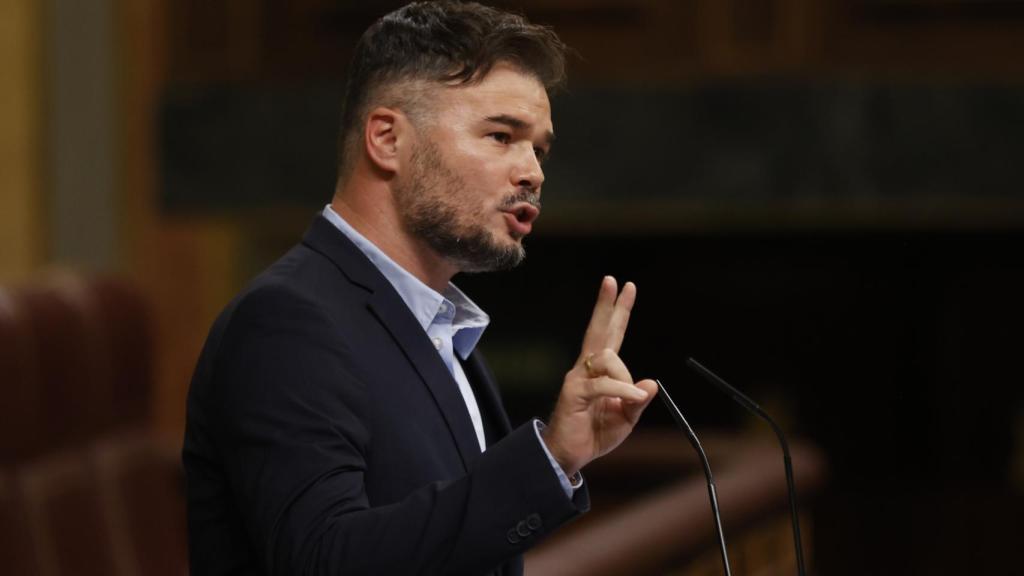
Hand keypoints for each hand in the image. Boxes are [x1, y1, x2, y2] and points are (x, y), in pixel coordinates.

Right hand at [541, 276, 657, 476]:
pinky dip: (622, 390)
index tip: (626, 287)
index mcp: (600, 371)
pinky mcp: (574, 392)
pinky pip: (604, 384)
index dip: (619, 312)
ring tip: (632, 398)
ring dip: (626, 377)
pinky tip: (632, 398)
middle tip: (613, 281)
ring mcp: (578, 378)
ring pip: (608, 358)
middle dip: (606, 305)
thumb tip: (651, 383)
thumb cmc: (593, 434)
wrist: (568, 456)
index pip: (611, 335)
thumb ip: (637, 401)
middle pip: (598, 330)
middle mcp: (586, 368)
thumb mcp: (625, 418)